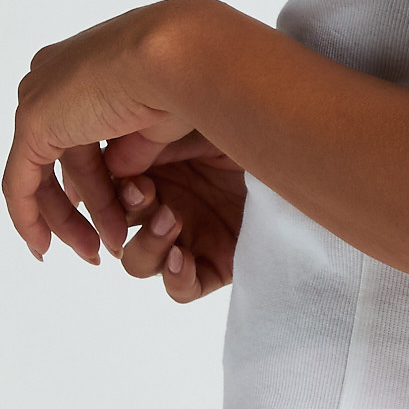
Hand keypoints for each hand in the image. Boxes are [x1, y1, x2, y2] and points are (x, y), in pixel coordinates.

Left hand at [1, 0, 243, 299]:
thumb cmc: (186, 77)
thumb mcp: (154, 123)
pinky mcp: (34, 121)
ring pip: (40, 173)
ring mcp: (40, 95)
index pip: (77, 134)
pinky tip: (42, 248)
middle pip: (59, 156)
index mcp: (85, 65)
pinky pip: (20, 182)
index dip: (93, 180)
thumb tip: (120, 176)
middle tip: (102, 244)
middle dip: (84, 206)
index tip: (112, 215)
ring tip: (96, 251)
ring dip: (70, 219)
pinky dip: (29, 217)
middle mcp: (54, 76)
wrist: (181, 55)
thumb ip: (130, 149)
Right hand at [100, 131, 246, 301]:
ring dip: (147, 244)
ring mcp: (189, 237)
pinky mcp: (216, 266)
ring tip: (170, 221)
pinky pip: (182, 289)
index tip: (132, 181)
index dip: (109, 193)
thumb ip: (149, 140)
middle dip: (125, 215)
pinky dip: (176, 278)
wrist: (300, 141)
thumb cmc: (249, 119)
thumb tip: (110, 161)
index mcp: (153, 168)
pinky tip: (183, 259)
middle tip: (147, 195)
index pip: (109, 191)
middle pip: (116, 226)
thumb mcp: (193, 120)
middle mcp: (166, 203)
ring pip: (140, 261)